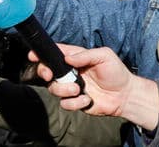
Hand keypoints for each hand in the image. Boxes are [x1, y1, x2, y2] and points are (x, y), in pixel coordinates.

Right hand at [34, 44, 158, 130]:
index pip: (54, 53)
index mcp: (74, 58)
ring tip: (79, 89)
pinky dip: (76, 103)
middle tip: (50, 75)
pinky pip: (66, 104)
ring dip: (63, 89)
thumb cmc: (116, 72)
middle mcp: (69, 73)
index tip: (33, 55)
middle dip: (44, 72)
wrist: (125, 95)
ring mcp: (71, 88)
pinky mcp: (76, 102)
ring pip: (53, 88)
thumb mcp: (104, 56)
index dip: (42, 54)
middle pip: (47, 71)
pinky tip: (88, 99)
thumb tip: (67, 58)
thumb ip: (85, 55)